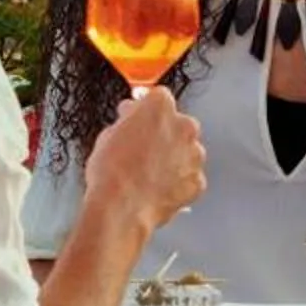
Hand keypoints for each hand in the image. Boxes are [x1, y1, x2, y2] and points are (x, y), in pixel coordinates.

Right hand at [81, 86, 206, 239]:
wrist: (120, 207)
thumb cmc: (111, 172)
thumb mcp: (107, 135)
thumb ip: (127, 121)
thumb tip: (130, 120)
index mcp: (160, 107)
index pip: (158, 98)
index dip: (145, 110)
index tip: (137, 117)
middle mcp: (184, 126)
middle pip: (177, 123)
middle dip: (163, 133)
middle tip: (142, 148)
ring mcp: (194, 155)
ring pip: (186, 150)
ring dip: (172, 157)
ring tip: (148, 173)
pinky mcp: (198, 181)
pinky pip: (189, 176)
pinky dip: (177, 181)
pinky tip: (157, 188)